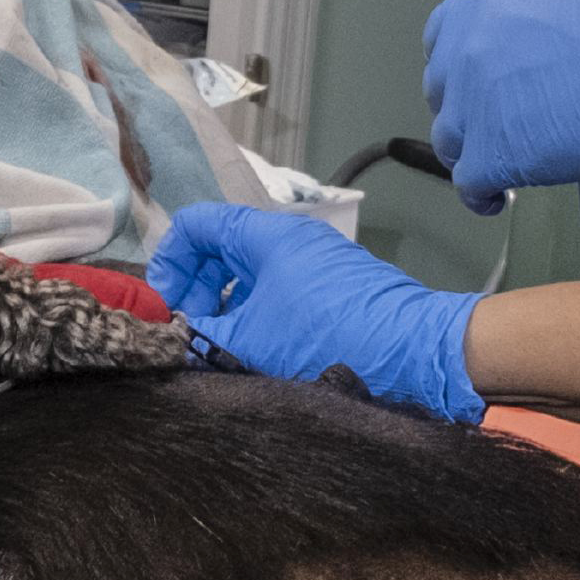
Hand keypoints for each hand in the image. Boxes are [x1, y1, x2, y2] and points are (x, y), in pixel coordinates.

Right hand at [149, 203, 480, 421]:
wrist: (415, 354)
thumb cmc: (330, 338)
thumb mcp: (253, 341)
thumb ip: (205, 335)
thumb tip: (178, 338)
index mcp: (266, 235)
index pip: (196, 225)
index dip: (169, 263)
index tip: (164, 307)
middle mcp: (291, 239)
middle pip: (220, 248)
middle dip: (195, 289)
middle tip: (188, 332)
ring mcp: (315, 262)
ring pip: (250, 274)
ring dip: (227, 308)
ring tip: (221, 348)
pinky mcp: (334, 289)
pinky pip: (279, 292)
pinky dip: (257, 315)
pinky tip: (257, 352)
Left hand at [419, 0, 579, 207]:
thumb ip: (528, 11)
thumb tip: (535, 32)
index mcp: (476, 7)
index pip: (441, 44)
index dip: (461, 69)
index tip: (478, 84)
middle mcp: (461, 55)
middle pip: (444, 95)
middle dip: (467, 111)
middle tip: (497, 124)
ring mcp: (473, 107)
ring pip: (451, 142)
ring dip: (472, 153)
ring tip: (497, 165)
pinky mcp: (494, 154)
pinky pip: (470, 184)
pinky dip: (480, 195)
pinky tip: (495, 199)